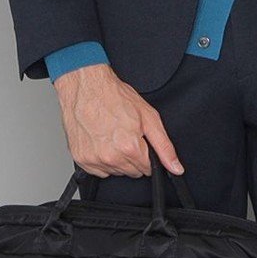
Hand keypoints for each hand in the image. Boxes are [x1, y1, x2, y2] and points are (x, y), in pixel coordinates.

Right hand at [51, 63, 184, 176]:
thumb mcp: (149, 117)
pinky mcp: (80, 158)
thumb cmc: (115, 96)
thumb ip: (164, 147)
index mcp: (129, 147)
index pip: (147, 169)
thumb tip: (176, 168)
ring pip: (115, 171)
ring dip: (116, 158)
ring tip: (112, 136)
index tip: (140, 142)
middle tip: (126, 135)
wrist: (86, 86)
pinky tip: (101, 142)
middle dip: (133, 157)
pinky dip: (101, 160)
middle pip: (132, 172)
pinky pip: (97, 170)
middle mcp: (110, 157)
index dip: (147, 155)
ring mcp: (93, 159)